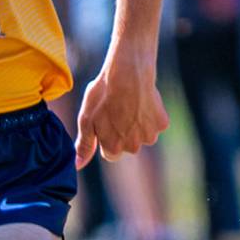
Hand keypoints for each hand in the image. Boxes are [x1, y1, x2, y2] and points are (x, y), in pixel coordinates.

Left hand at [74, 43, 168, 168]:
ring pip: (142, 134)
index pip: (110, 153)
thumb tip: (77, 166)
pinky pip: (156, 123)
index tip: (106, 121)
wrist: (128, 72)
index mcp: (113, 149)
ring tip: (130, 105)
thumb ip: (84, 145)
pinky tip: (142, 101)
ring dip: (137, 124)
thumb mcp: (86, 119)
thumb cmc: (103, 94)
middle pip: (127, 145)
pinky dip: (150, 114)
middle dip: (123, 132)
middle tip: (117, 110)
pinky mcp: (162, 123)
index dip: (107, 137)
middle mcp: (133, 147)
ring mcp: (149, 136)